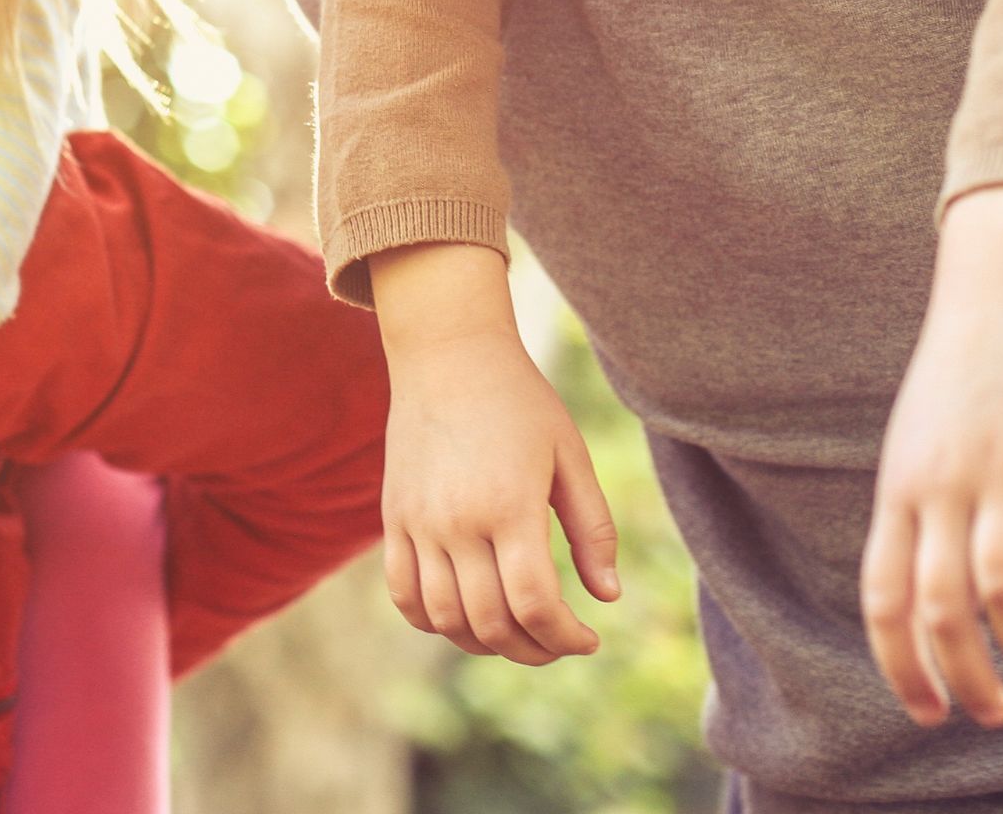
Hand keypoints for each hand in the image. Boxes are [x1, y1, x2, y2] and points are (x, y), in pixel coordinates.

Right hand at [372, 243, 618, 662]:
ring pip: (445, 620)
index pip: (535, 605)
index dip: (567, 638)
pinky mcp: (394, 517)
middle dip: (534, 649)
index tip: (588, 638)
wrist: (447, 353)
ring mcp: (419, 521)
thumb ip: (593, 528)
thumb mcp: (570, 455)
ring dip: (485, 643)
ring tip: (515, 631)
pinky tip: (464, 615)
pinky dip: (432, 621)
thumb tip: (607, 597)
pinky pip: (403, 593)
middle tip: (558, 640)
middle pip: (491, 623)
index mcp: (509, 505)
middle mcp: (458, 521)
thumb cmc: (519, 400)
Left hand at [861, 184, 1002, 730]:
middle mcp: (941, 482)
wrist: (1000, 283)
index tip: (930, 714)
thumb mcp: (916, 442)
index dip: (901, 665)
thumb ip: (916, 510)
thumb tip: (919, 592)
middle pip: (940, 605)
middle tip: (996, 713)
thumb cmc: (960, 375)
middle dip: (965, 675)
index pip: (883, 595)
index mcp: (900, 486)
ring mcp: (1000, 466)